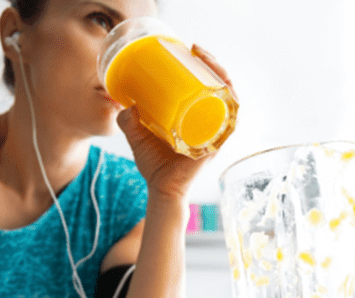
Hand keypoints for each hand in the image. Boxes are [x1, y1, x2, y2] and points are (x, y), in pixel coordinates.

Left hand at [117, 45, 235, 200]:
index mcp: (196, 118)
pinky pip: (231, 120)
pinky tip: (224, 86)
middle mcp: (210, 123)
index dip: (205, 65)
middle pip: (221, 86)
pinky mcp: (216, 144)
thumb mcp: (138, 136)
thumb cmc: (155, 165)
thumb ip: (128, 121)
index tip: (192, 49)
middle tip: (197, 50)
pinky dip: (231, 103)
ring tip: (206, 60)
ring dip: (222, 75)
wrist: (161, 190)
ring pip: (229, 97)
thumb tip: (124, 105)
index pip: (207, 85)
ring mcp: (215, 133)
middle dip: (214, 64)